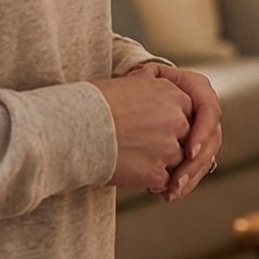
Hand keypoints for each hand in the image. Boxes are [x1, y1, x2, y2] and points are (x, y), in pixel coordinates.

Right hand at [97, 71, 189, 191]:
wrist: (74, 128)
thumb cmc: (92, 102)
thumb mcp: (125, 81)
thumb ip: (145, 83)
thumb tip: (148, 76)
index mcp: (170, 93)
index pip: (184, 112)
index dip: (168, 124)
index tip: (150, 128)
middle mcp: (175, 119)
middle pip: (184, 137)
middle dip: (168, 144)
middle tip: (143, 147)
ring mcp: (168, 147)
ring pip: (177, 161)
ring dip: (160, 164)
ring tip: (134, 161)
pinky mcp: (157, 172)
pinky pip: (163, 181)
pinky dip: (151, 182)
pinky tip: (132, 174)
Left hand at [146, 65, 222, 201]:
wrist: (135, 99)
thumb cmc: (137, 85)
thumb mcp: (142, 77)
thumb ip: (145, 77)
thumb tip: (142, 77)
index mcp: (198, 88)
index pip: (209, 111)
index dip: (201, 132)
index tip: (188, 151)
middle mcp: (205, 110)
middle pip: (212, 140)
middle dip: (195, 164)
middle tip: (177, 182)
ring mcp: (203, 131)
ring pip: (206, 158)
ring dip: (191, 177)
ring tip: (171, 192)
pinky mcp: (195, 149)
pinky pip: (196, 168)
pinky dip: (185, 182)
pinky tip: (169, 193)